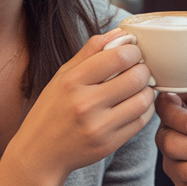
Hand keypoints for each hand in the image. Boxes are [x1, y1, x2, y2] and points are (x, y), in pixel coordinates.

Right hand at [0, 29, 154, 185]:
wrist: (39, 154)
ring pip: (144, 100)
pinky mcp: (109, 144)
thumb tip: (122, 32)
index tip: (133, 52)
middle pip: (136, 77)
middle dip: (143, 69)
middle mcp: (85, 104)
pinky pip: (141, 121)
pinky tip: (135, 104)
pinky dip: (145, 109)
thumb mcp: (63, 75)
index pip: (118, 56)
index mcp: (72, 81)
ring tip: (138, 87)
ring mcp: (98, 127)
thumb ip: (91, 51)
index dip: (134, 51)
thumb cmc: (52, 110)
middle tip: (139, 70)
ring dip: (147, 90)